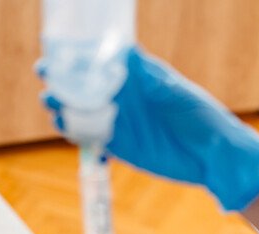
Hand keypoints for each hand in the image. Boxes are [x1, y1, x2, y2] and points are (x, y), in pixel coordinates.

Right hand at [39, 47, 258, 211]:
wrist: (212, 156)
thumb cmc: (200, 116)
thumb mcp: (175, 91)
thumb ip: (149, 76)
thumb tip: (126, 51)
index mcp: (136, 77)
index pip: (99, 61)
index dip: (76, 56)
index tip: (58, 52)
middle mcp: (123, 97)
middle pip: (83, 85)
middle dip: (61, 80)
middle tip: (46, 76)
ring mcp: (119, 121)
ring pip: (82, 111)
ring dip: (63, 107)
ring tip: (52, 103)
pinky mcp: (119, 146)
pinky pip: (90, 137)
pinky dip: (75, 133)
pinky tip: (66, 127)